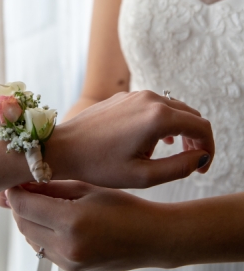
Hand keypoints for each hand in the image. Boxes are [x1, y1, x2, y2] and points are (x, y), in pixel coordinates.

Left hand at [7, 181, 169, 270]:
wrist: (151, 238)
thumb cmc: (126, 208)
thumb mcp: (89, 189)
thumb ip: (55, 188)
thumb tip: (28, 184)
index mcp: (71, 221)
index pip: (24, 207)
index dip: (14, 193)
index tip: (14, 183)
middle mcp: (66, 246)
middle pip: (23, 225)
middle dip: (19, 206)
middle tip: (25, 190)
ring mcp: (69, 262)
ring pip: (31, 239)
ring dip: (29, 220)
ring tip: (40, 203)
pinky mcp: (72, 270)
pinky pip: (45, 250)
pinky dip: (42, 234)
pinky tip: (54, 220)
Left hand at [46, 90, 213, 187]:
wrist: (62, 148)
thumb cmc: (99, 165)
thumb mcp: (143, 175)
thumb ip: (180, 167)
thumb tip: (201, 157)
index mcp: (157, 117)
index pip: (201, 126)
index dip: (208, 148)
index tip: (202, 169)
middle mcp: (149, 99)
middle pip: (189, 114)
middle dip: (195, 138)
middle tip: (191, 162)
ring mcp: (135, 95)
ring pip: (172, 109)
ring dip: (178, 130)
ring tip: (170, 154)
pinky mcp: (124, 97)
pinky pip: (153, 106)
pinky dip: (161, 122)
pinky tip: (153, 141)